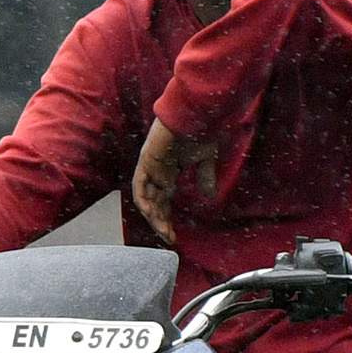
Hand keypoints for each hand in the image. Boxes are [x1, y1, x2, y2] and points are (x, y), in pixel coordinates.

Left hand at [132, 118, 217, 244]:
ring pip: (146, 199)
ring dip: (153, 216)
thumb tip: (211, 197)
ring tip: (164, 231)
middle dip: (160, 222)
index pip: (164, 200)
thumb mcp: (206, 160)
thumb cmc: (201, 131)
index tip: (174, 236)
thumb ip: (206, 178)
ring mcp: (150, 166)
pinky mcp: (146, 161)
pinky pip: (140, 187)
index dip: (167, 218)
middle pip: (154, 203)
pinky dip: (145, 202)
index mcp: (169, 171)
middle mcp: (157, 171)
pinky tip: (152, 215)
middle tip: (169, 238)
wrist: (195, 114)